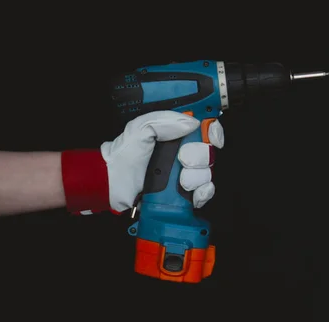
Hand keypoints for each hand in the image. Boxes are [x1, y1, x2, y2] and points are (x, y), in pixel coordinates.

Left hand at [101, 110, 223, 212]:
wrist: (114, 183)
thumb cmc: (124, 155)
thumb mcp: (141, 127)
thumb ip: (165, 120)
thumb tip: (192, 122)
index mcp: (176, 135)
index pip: (207, 129)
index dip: (213, 132)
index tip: (211, 136)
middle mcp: (184, 153)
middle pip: (210, 152)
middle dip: (199, 156)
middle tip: (182, 158)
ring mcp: (185, 173)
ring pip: (207, 173)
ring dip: (195, 176)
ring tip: (179, 179)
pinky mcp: (184, 193)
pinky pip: (204, 192)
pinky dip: (201, 192)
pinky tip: (190, 190)